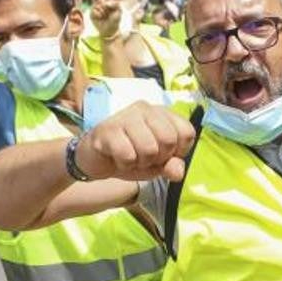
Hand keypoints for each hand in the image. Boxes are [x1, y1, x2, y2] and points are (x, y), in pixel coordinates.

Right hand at [75, 102, 194, 181]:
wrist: (94, 159)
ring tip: (130, 157)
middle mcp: (145, 109)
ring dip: (139, 162)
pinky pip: (128, 156)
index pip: (186, 132)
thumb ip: (171, 166)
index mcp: (161, 113)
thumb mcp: (156, 165)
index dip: (178, 152)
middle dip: (158, 158)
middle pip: (169, 140)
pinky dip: (124, 165)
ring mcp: (125, 116)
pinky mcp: (108, 129)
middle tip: (143, 157)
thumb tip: (178, 171)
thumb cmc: (130, 157)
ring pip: (149, 149)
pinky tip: (116, 158)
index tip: (163, 155)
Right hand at [91, 0, 123, 39]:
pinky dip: (98, 14)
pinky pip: (93, 10)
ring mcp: (95, 8)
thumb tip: (105, 3)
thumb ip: (115, 3)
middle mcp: (100, 4)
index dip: (109, 2)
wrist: (110, 29)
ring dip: (102, 12)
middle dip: (106, 8)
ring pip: (97, 5)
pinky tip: (100, 18)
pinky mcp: (91, 14)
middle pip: (100, 0)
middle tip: (108, 13)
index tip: (112, 8)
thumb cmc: (115, 20)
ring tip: (104, 16)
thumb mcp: (119, 10)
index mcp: (107, 1)